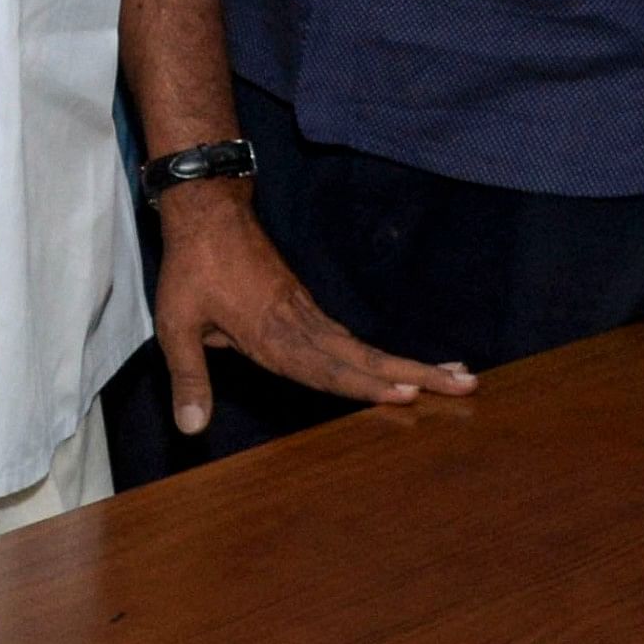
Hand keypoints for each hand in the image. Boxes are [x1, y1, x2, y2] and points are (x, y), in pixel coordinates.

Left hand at [152, 181, 472, 430]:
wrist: (209, 215)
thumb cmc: (191, 270)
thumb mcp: (176, 325)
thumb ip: (188, 377)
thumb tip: (190, 428)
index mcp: (272, 333)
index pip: (324, 369)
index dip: (364, 385)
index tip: (408, 396)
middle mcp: (300, 325)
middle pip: (362, 358)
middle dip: (415, 374)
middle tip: (467, 385)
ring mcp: (307, 313)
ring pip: (362, 347)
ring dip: (409, 364)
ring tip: (457, 376)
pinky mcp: (305, 304)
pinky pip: (346, 337)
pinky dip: (377, 355)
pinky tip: (401, 369)